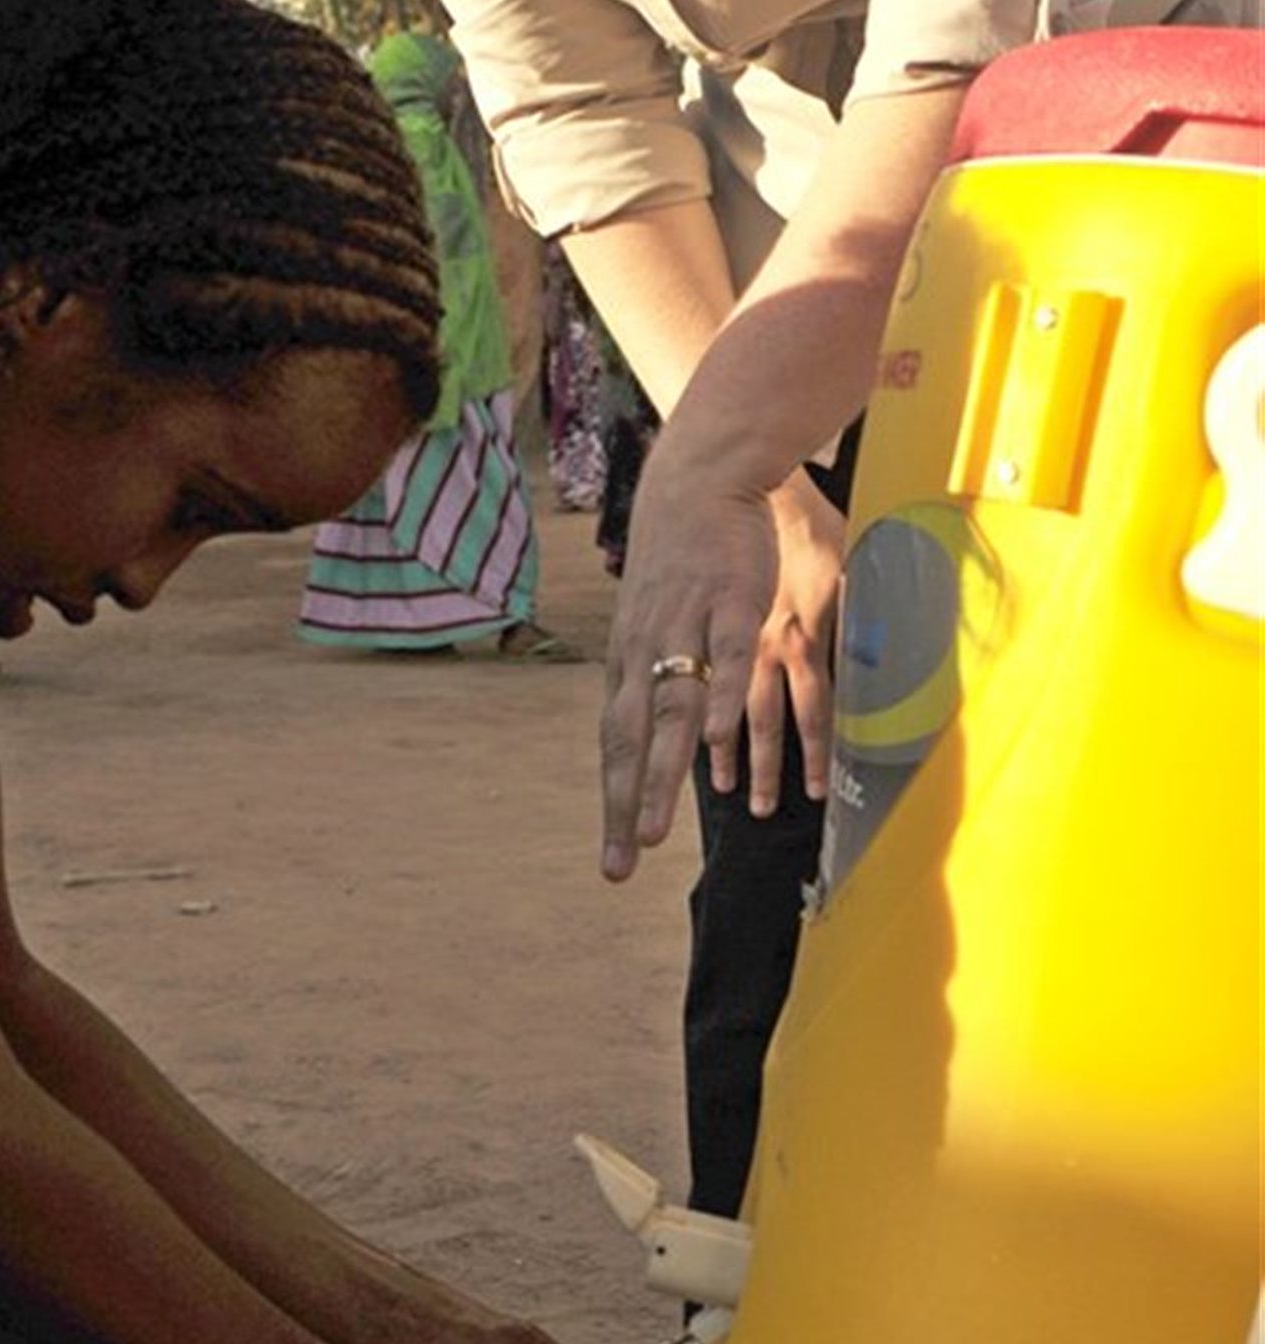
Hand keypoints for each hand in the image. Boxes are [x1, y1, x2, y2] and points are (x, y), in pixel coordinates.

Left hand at [599, 459, 843, 876]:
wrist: (700, 479)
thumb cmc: (682, 559)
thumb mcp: (657, 623)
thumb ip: (659, 680)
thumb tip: (661, 736)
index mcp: (631, 662)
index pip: (616, 745)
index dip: (614, 801)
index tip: (614, 861)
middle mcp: (647, 652)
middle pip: (632, 740)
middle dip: (625, 805)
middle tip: (621, 865)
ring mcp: (687, 628)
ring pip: (670, 710)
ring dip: (660, 773)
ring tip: (654, 829)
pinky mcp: (730, 601)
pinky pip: (724, 656)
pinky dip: (718, 696)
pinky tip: (718, 740)